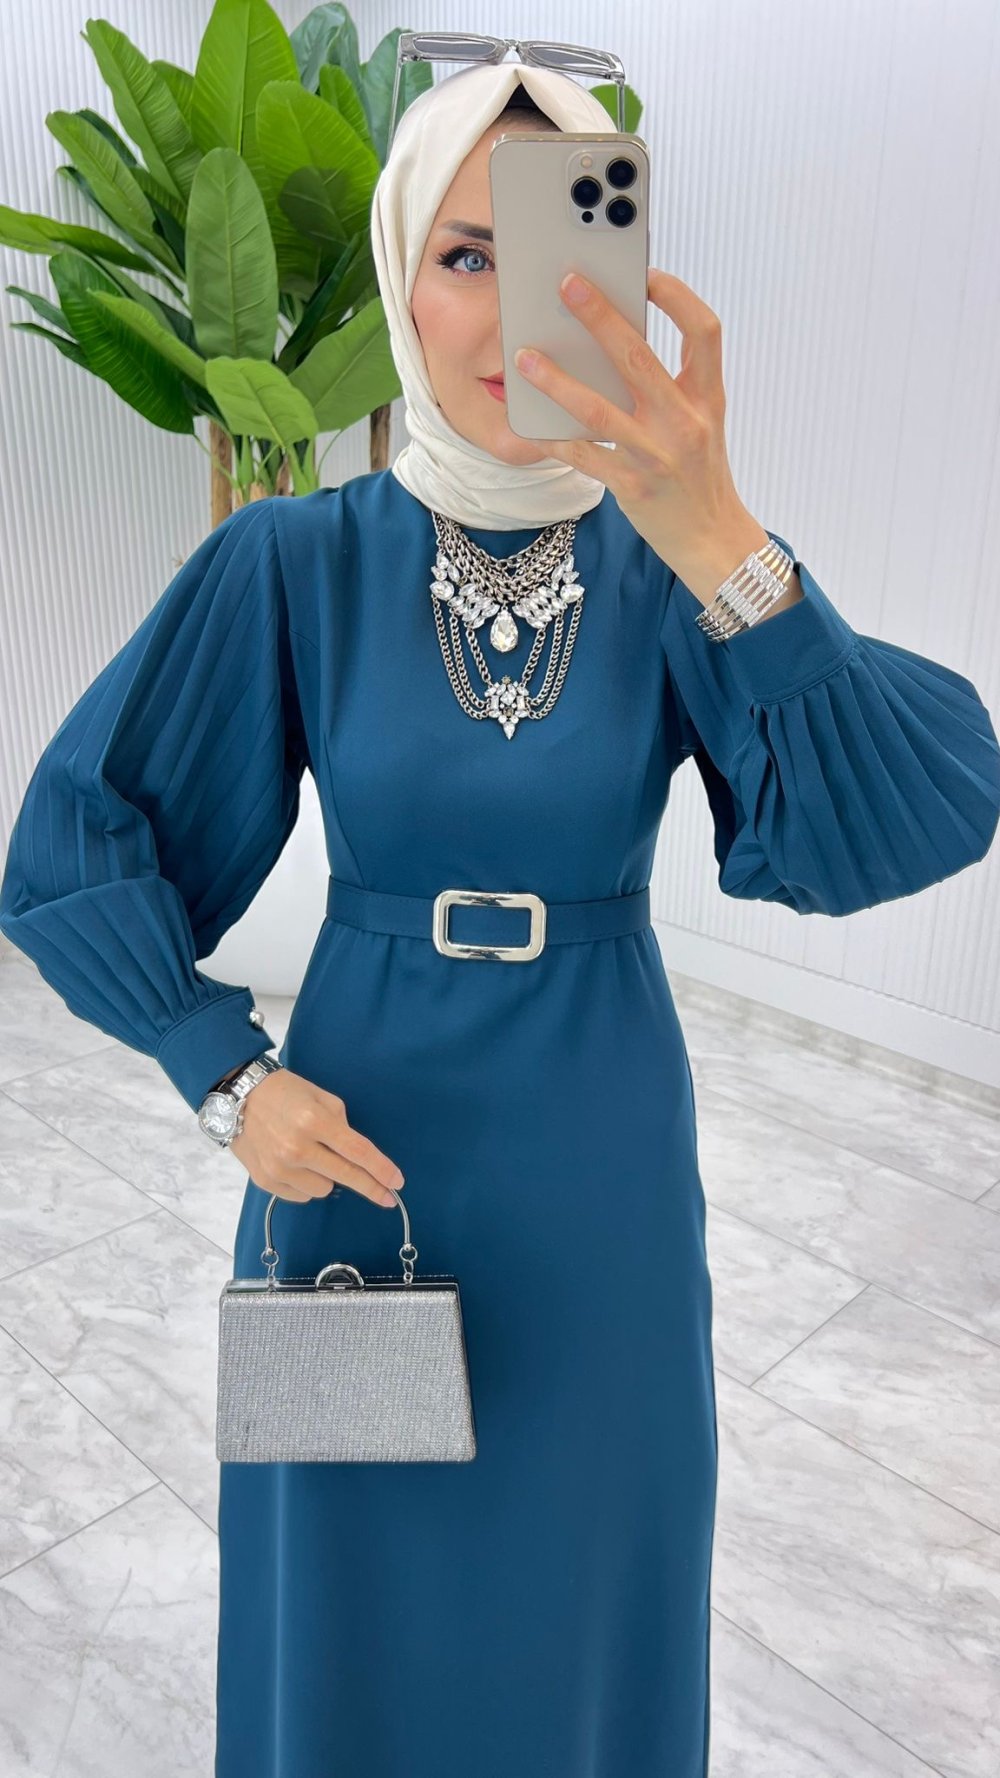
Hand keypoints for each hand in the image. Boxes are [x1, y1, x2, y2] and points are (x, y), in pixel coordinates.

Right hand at [229, 1069, 404, 1208]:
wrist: (240, 1097)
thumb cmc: (286, 1092)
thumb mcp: (322, 1097)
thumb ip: (342, 1126)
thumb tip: (358, 1158)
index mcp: (315, 1121)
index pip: (357, 1152)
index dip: (381, 1169)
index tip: (397, 1182)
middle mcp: (297, 1148)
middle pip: (346, 1176)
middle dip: (371, 1187)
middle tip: (387, 1197)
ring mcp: (279, 1168)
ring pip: (324, 1189)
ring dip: (327, 1177)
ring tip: (312, 1156)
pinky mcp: (265, 1181)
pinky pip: (302, 1195)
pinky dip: (306, 1184)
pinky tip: (296, 1165)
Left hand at [513, 268, 767, 587]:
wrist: (714, 539)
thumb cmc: (700, 475)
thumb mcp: (702, 422)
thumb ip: (671, 385)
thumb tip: (617, 343)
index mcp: (708, 397)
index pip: (704, 331)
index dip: (677, 296)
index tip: (646, 274)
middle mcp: (686, 422)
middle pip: (639, 357)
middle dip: (601, 316)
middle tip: (568, 284)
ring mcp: (658, 455)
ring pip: (600, 408)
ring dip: (558, 380)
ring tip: (525, 358)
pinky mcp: (633, 486)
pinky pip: (584, 456)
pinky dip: (555, 440)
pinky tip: (531, 426)